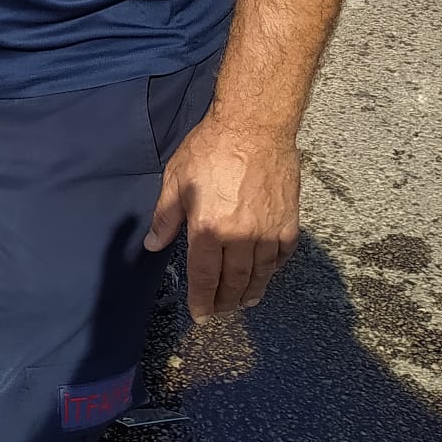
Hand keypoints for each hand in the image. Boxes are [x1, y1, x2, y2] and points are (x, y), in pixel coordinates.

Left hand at [144, 110, 300, 320]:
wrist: (254, 127)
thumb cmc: (211, 148)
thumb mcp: (176, 180)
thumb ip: (165, 217)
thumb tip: (153, 245)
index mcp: (208, 230)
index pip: (204, 278)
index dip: (202, 300)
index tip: (200, 314)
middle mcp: (240, 238)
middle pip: (233, 281)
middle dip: (225, 301)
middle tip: (221, 311)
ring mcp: (267, 231)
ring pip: (260, 273)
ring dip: (251, 290)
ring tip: (245, 301)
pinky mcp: (288, 221)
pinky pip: (282, 254)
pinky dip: (274, 268)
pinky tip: (268, 272)